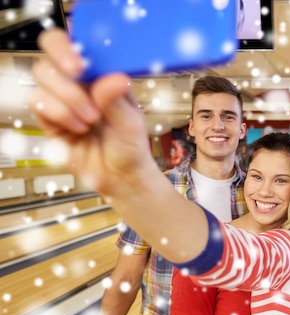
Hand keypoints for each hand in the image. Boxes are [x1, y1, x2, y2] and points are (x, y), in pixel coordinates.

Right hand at [30, 29, 151, 196]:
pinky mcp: (49, 118)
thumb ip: (117, 100)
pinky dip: (60, 114)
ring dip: (68, 97)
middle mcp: (79, 81)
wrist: (119, 178)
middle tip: (79, 73)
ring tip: (91, 119)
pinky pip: (39, 102)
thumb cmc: (130, 146)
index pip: (78, 43)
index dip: (72, 43)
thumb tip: (114, 78)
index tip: (82, 60)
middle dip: (63, 63)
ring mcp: (62, 97)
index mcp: (102, 74)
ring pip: (44, 76)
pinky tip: (78, 127)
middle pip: (51, 51)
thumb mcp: (131, 122)